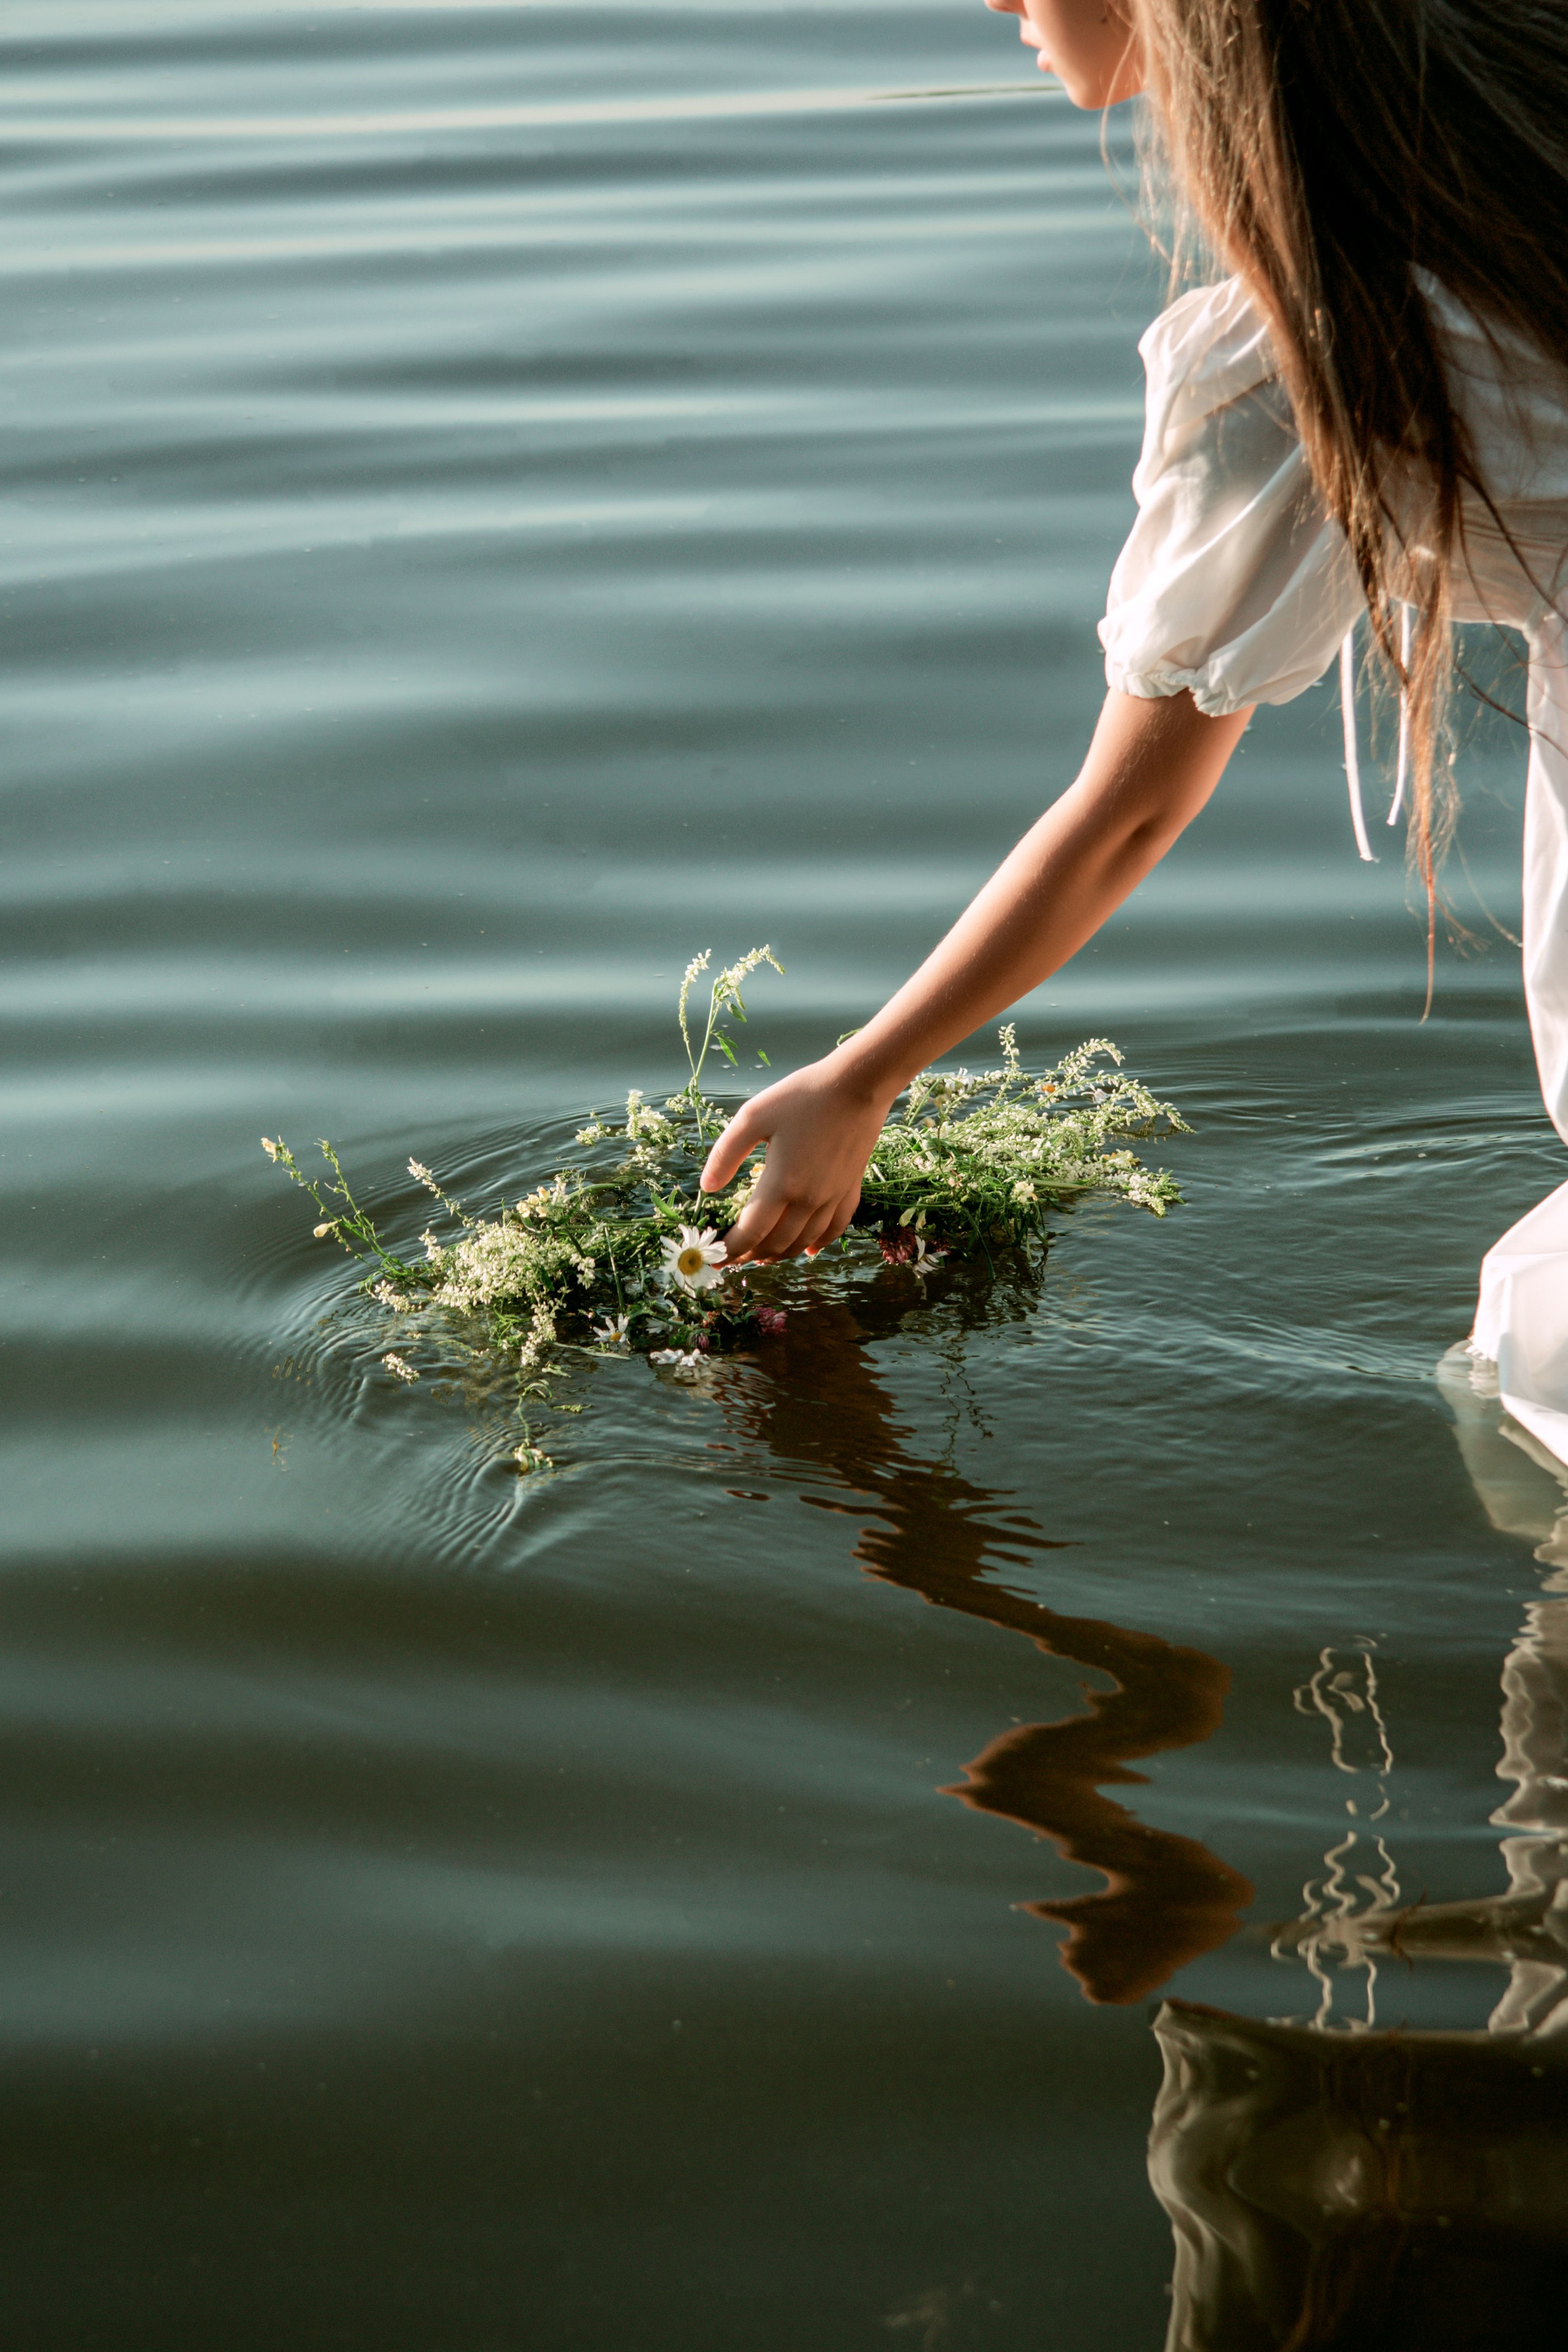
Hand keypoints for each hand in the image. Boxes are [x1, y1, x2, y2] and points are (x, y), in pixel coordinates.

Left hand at [699, 1054, 895, 1263]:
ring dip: (780, 1254)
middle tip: (733, 1256)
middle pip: (777, 1243)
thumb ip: (726, 1154)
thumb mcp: (753, 1116)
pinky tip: (807, 1249)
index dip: (731, 1251)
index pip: (751, 1233)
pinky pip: (835, 1228)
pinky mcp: (850, 1189)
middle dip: (751, 1256)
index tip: (716, 1258)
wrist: (858, 1085)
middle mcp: (808, 1200)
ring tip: (761, 1257)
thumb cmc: (802, 1095)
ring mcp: (833, 1197)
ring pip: (804, 1241)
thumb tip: (707, 1187)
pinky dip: (818, 1244)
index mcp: (781, 1184)